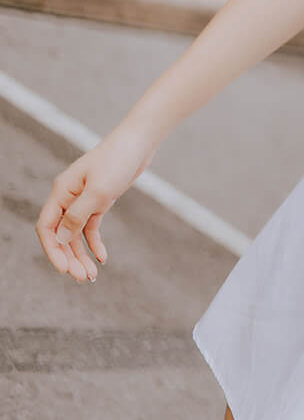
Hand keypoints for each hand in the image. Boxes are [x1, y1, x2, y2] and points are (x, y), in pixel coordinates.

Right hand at [37, 123, 157, 283]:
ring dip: (81, 254)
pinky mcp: (99, 200)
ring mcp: (82, 199)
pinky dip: (95, 242)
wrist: (140, 141)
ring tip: (91, 275)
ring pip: (76, 234)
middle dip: (69, 258)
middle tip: (83, 278)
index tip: (64, 269)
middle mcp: (68, 197)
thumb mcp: (98, 192)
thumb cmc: (118, 160)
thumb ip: (77, 216)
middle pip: (61, 234)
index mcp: (61, 192)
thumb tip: (58, 239)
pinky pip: (91, 227)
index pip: (47, 227)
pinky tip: (103, 258)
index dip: (52, 250)